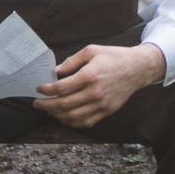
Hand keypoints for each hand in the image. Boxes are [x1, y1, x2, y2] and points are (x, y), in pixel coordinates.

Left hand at [35, 41, 164, 129]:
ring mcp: (101, 104)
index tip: (39, 89)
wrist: (137, 69)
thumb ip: (72, 61)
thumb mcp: (91, 51)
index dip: (47, 90)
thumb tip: (56, 71)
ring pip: (73, 117)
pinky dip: (72, 122)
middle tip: (37, 103)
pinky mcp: (106, 111)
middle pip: (64, 105)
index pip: (62, 88)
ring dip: (57, 115)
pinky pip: (86, 122)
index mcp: (90, 76)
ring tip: (48, 110)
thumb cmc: (114, 57)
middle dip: (46, 105)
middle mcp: (95, 93)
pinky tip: (64, 117)